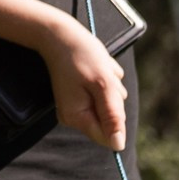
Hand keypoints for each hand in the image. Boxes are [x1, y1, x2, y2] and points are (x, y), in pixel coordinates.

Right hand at [44, 20, 126, 150]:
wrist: (60, 34)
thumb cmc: (81, 55)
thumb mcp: (103, 85)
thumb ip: (112, 116)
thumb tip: (118, 146)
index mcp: (77, 118)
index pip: (107, 137)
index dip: (116, 118)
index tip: (109, 94)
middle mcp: (74, 116)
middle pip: (110, 120)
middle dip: (113, 98)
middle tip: (103, 78)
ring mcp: (77, 106)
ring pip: (109, 105)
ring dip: (111, 87)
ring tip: (99, 70)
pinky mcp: (80, 96)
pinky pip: (104, 94)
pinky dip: (106, 81)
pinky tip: (97, 68)